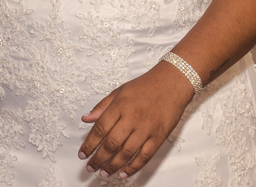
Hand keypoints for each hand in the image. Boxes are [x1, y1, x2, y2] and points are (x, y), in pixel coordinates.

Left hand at [78, 61, 194, 178]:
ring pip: (126, 153)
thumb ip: (102, 106)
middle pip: (111, 144)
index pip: (100, 129)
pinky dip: (133, 167)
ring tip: (104, 173)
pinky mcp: (158, 136)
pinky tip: (123, 173)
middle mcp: (132, 118)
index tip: (82, 154)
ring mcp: (146, 129)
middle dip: (98, 159)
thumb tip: (86, 118)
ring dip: (112, 166)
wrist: (173, 82)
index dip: (89, 144)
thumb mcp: (120, 91)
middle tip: (90, 167)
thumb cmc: (146, 85)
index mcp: (120, 106)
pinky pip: (144, 156)